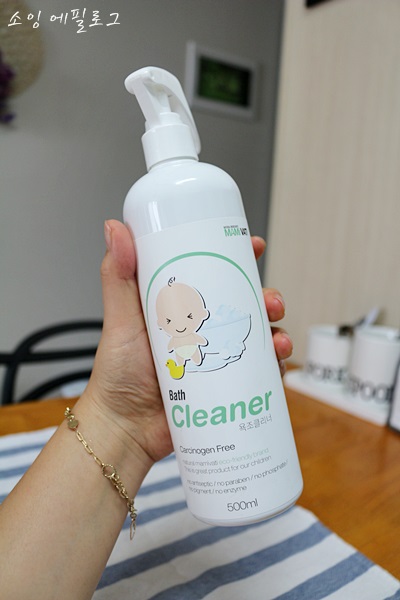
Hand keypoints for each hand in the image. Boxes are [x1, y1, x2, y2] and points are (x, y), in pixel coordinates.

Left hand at [85, 221, 292, 464]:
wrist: (125, 429)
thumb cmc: (117, 375)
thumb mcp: (120, 320)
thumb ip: (117, 277)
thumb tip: (115, 228)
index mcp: (179, 308)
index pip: (212, 273)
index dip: (237, 257)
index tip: (254, 245)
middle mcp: (201, 329)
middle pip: (243, 304)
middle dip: (266, 297)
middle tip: (272, 301)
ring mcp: (215, 357)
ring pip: (255, 336)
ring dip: (276, 332)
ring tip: (278, 339)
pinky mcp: (225, 386)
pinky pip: (257, 373)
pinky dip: (273, 366)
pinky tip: (278, 365)